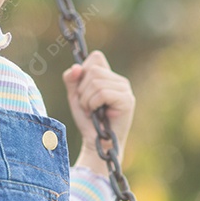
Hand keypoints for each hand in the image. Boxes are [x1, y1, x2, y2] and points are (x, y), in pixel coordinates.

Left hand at [61, 51, 134, 174]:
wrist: (96, 143)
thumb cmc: (88, 121)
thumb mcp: (75, 97)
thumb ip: (72, 79)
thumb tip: (77, 67)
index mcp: (109, 77)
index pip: (96, 57)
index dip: (83, 71)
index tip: (82, 91)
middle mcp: (120, 81)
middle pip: (93, 69)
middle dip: (82, 90)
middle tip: (87, 106)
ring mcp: (125, 90)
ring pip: (96, 82)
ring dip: (86, 100)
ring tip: (91, 112)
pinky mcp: (127, 100)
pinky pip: (102, 93)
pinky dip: (93, 104)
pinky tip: (97, 114)